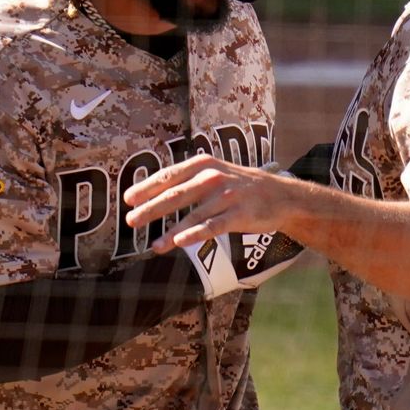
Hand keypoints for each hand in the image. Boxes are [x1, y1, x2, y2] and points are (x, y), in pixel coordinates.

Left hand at [124, 154, 299, 252]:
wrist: (280, 195)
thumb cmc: (239, 186)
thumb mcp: (214, 173)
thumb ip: (187, 180)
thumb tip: (153, 193)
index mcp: (202, 164)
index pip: (169, 175)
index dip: (146, 187)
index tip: (128, 199)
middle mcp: (212, 177)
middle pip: (175, 194)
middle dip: (151, 209)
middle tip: (131, 221)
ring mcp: (227, 196)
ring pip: (193, 214)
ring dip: (171, 231)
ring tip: (154, 245)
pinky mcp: (240, 214)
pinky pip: (213, 226)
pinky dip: (195, 234)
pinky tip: (179, 242)